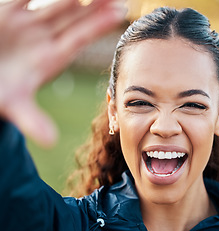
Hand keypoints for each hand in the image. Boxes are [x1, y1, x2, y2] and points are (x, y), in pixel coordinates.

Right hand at [0, 0, 124, 146]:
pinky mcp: (7, 9)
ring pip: (55, 0)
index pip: (79, 37)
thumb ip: (31, 119)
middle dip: (94, 1)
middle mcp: (43, 36)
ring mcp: (26, 21)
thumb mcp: (13, 104)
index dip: (98, 23)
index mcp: (51, 57)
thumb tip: (50, 141)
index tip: (119, 10)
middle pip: (73, 14)